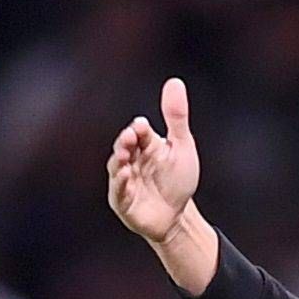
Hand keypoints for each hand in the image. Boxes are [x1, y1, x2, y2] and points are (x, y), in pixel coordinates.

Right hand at [105, 79, 218, 293]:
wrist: (178, 217)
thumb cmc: (178, 180)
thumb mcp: (182, 146)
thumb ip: (177, 116)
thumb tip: (175, 82)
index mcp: (145, 144)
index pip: (138, 131)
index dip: (139, 129)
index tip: (142, 126)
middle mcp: (131, 160)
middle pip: (123, 146)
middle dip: (125, 142)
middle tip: (129, 137)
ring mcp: (124, 180)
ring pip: (117, 167)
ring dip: (119, 161)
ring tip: (124, 157)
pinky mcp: (122, 201)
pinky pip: (118, 191)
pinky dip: (120, 183)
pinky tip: (125, 176)